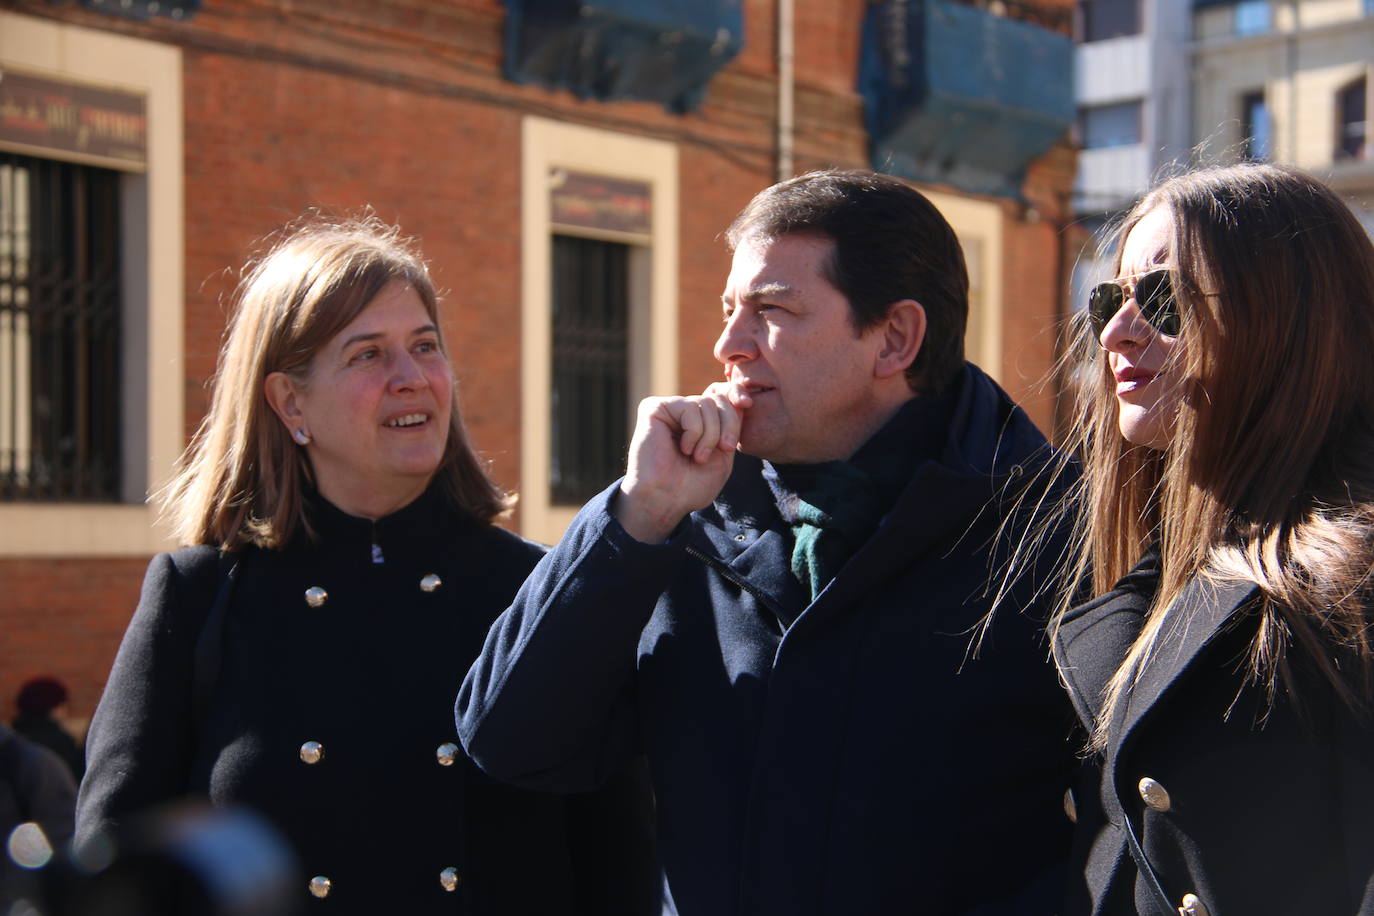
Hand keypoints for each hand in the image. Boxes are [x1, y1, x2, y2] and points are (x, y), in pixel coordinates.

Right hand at [613, 383, 747, 542]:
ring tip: (697, 457)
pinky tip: (683, 449)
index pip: (721, 394)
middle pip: (718, 398)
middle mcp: (682, 412)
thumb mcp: (723, 455)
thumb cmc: (691, 486)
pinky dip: (694, 431)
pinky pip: (689, 407)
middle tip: (723, 449)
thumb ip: (731, 427)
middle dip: (728, 425)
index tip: (747, 403)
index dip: (736, 392)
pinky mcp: (653, 408)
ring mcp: (668, 409)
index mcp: (699, 422)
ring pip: (706, 403)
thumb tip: (740, 399)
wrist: (666, 501)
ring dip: (710, 435)